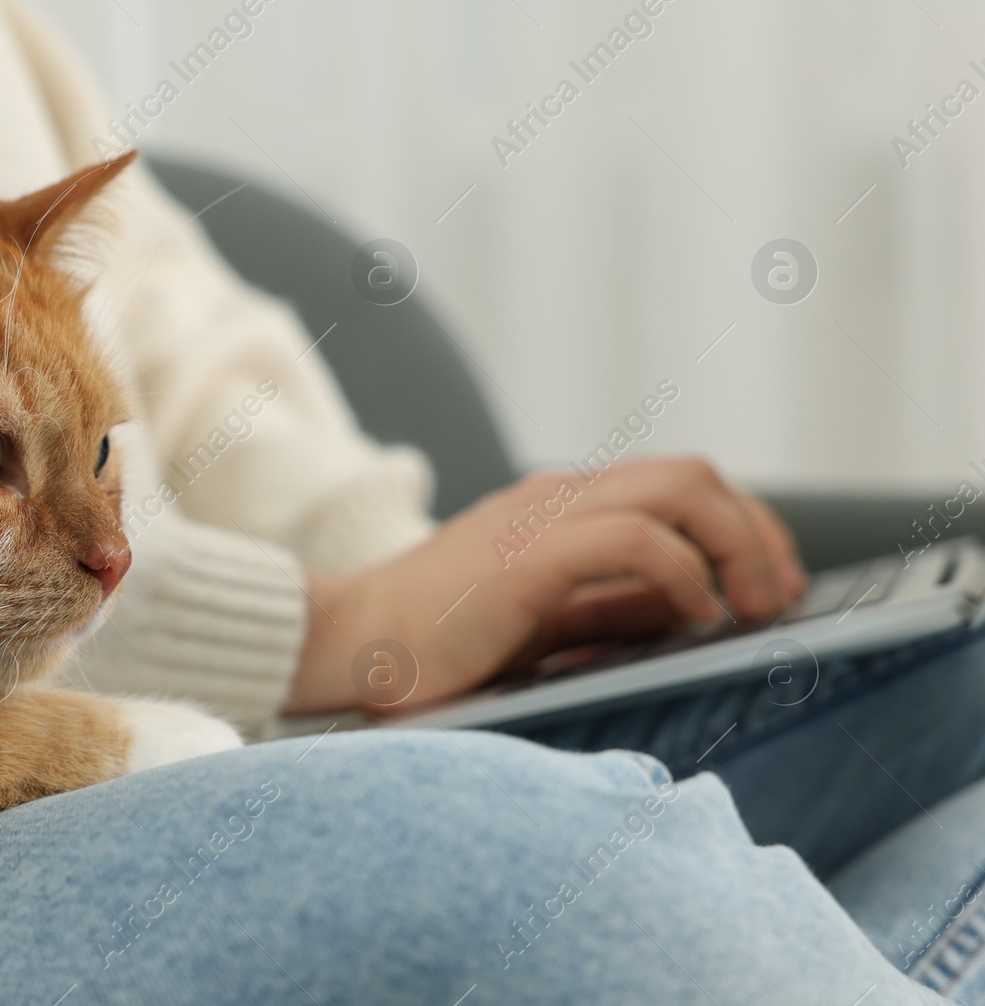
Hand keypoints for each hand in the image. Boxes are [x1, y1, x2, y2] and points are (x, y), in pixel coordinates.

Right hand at [283, 457, 807, 715]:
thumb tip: (695, 609)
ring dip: (738, 542)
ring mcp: (538, 518)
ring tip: (752, 604)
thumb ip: (611, 608)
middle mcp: (554, 499)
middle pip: (691, 474)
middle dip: (756, 531)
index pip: (677, 485)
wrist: (341, 646)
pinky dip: (683, 569)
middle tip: (779, 596)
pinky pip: (632, 538)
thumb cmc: (430, 646)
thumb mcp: (543, 623)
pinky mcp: (524, 555)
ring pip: (678, 487)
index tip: (771, 584)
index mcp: (556, 509)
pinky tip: (694, 613)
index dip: (744, 527)